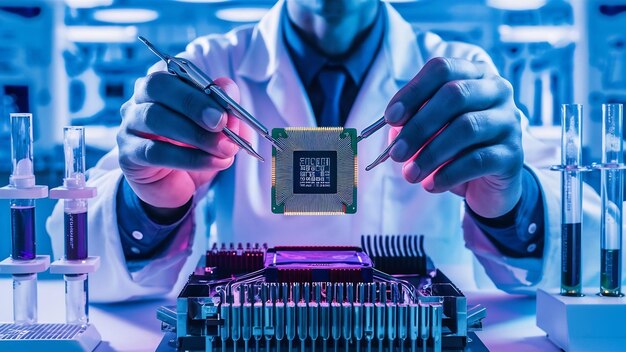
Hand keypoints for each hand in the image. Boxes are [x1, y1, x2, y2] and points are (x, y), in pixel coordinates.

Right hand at [118, 72, 250, 210]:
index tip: (227, 99)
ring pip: (154, 118)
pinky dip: (189, 158)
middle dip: (193, 103)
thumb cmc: (194, 149)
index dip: (201, 82)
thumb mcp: (217, 129)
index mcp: (164, 84)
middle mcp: (140, 98)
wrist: (175, 186)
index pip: (174, 69)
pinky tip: (214, 162)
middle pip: (157, 86)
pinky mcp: (127, 153)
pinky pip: (154, 152)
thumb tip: (230, 98)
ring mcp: (129, 124)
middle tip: (221, 122)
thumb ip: (225, 110)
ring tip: (224, 148)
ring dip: (195, 134)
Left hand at [385, 57, 522, 217]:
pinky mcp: (514, 153)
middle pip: (455, 95)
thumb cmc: (455, 148)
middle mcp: (497, 90)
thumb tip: (395, 130)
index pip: (442, 69)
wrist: (489, 183)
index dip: (413, 92)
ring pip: (467, 127)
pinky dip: (448, 174)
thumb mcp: (430, 131)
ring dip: (431, 153)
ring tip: (409, 174)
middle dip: (419, 125)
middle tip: (396, 153)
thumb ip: (413, 123)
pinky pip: (477, 159)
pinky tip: (430, 185)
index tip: (390, 118)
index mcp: (474, 75)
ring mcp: (509, 120)